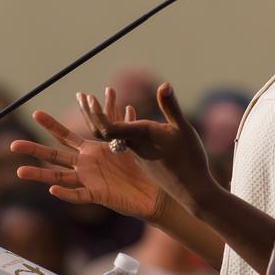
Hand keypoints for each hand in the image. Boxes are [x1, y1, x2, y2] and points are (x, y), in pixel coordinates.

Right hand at [10, 87, 171, 221]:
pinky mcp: (98, 196)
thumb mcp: (131, 144)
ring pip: (59, 178)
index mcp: (90, 152)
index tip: (35, 112)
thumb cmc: (139, 171)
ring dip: (40, 175)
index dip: (51, 125)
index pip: (65, 136)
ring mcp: (89, 182)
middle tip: (11, 145)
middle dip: (33, 149)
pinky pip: (79, 196)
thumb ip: (125, 127)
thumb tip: (128, 105)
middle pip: (54, 157)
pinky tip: (52, 192)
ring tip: (19, 171)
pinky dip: (66, 194)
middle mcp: (84, 166)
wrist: (151, 194)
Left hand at [84, 82, 217, 213]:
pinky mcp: (142, 157)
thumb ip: (171, 107)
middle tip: (82, 95)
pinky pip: (126, 137)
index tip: (90, 98)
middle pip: (103, 130)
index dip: (96, 114)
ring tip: (108, 93)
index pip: (108, 127)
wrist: (192, 190)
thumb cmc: (190, 159)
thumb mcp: (183, 130)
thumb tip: (164, 84)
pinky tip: (130, 109)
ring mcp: (136, 153)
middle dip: (91, 113)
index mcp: (139, 138)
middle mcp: (133, 146)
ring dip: (106, 115)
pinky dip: (122, 121)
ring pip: (114, 133)